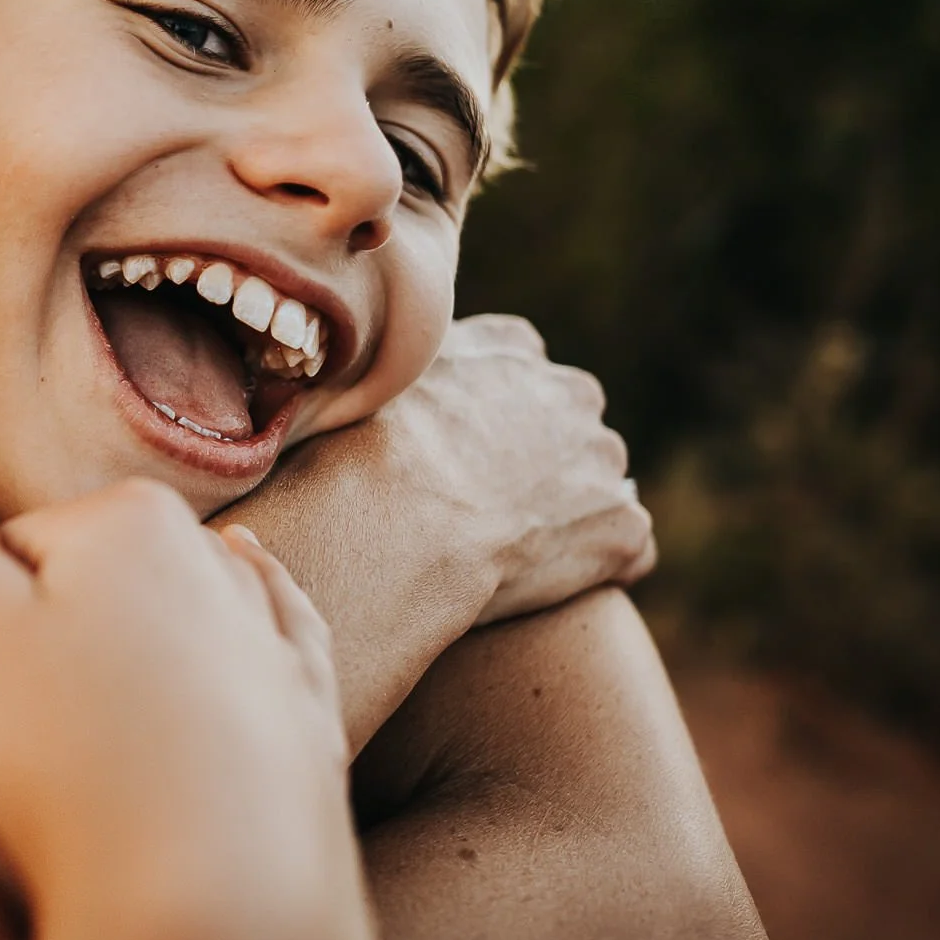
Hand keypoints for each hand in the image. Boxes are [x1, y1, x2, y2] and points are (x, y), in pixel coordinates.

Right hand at [0, 485, 381, 939]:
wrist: (216, 911)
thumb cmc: (76, 763)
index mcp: (129, 517)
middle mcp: (217, 563)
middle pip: (82, 593)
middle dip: (23, 657)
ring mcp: (274, 648)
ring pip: (167, 629)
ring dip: (114, 670)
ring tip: (73, 750)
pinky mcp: (310, 729)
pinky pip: (264, 666)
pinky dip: (233, 656)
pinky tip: (228, 646)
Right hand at [227, 314, 653, 744]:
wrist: (392, 522)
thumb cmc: (354, 455)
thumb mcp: (354, 382)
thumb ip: (368, 368)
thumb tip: (313, 358)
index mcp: (511, 348)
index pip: (521, 367)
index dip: (489, 416)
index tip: (459, 454)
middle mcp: (570, 391)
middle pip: (570, 425)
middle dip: (542, 462)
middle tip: (484, 513)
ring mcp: (603, 460)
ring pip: (598, 488)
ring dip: (570, 517)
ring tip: (512, 560)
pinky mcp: (622, 526)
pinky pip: (626, 551)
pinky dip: (597, 570)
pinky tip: (547, 591)